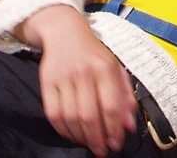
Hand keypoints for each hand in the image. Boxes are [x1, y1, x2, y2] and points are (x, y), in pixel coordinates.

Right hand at [16, 6, 136, 156]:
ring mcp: (64, 77)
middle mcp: (84, 72)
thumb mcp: (115, 67)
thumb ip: (126, 95)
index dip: (114, 130)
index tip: (116, 143)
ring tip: (88, 143)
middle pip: (90, 116)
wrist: (65, 32)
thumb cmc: (93, 53)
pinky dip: (62, 130)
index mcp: (105, 68)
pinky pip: (53, 114)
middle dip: (97, 139)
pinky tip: (71, 134)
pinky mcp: (47, 82)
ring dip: (80, 137)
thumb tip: (129, 125)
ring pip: (71, 118)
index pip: (111, 106)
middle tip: (101, 150)